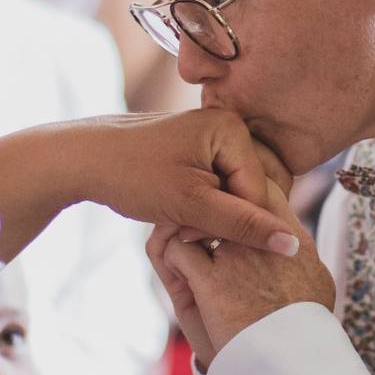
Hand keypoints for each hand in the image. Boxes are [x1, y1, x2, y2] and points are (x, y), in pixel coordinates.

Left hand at [77, 110, 297, 255]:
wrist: (80, 160)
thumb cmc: (131, 175)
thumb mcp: (190, 206)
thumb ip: (244, 226)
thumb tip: (293, 247)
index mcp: (232, 128)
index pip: (262, 191)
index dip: (237, 222)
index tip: (198, 235)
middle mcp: (229, 127)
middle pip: (255, 190)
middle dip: (229, 216)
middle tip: (191, 228)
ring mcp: (215, 138)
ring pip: (237, 193)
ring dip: (216, 215)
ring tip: (183, 222)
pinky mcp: (201, 152)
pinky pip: (221, 187)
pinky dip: (206, 207)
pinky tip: (181, 215)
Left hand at [152, 180, 334, 367]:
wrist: (291, 369)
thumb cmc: (302, 330)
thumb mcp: (315, 281)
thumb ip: (298, 253)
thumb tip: (294, 240)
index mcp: (294, 238)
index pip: (263, 187)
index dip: (238, 194)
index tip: (226, 213)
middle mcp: (265, 240)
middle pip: (223, 196)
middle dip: (206, 208)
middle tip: (197, 226)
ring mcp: (237, 258)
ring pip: (195, 219)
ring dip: (186, 233)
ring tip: (186, 252)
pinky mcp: (211, 281)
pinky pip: (176, 250)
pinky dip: (172, 259)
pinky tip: (181, 277)